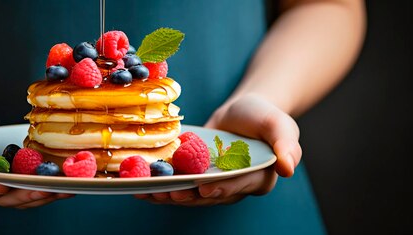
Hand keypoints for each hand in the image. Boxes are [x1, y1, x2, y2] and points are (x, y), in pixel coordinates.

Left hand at [135, 94, 301, 205]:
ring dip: (169, 195)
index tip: (205, 187)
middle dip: (188, 195)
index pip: (240, 186)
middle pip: (210, 195)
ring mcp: (213, 184)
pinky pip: (179, 185)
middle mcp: (234, 188)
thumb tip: (289, 167)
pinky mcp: (195, 178)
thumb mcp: (278, 124)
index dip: (223, 187)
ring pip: (191, 194)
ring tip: (149, 192)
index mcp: (258, 179)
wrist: (242, 111)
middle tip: (168, 192)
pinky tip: (141, 186)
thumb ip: (286, 144)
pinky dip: (161, 187)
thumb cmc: (264, 116)